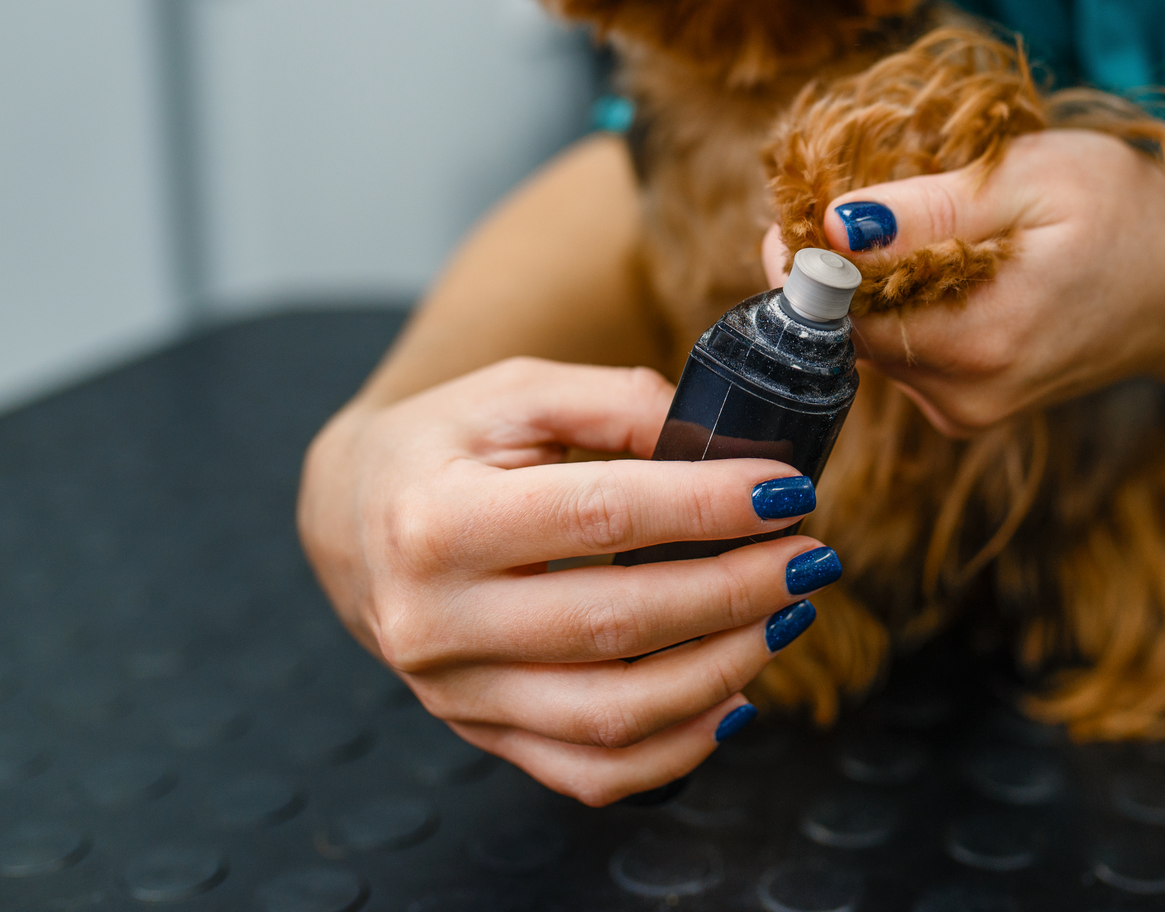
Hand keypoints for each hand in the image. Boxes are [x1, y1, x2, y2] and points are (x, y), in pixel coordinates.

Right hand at [298, 357, 837, 804]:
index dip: (708, 506)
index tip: (790, 491)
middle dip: (735, 590)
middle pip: (617, 621)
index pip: (601, 515)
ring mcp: (456, 693)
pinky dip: (678, 749)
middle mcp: (435, 620)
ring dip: (723, 670)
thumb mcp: (515, 391)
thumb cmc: (444, 447)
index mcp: (436, 519)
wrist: (355, 522)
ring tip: (785, 615)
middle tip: (809, 556)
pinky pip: (592, 773)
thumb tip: (721, 443)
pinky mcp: (482, 734)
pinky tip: (735, 697)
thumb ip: (615, 402)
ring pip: (613, 714)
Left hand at [762, 129, 1164, 433]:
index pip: (836, 308)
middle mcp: (962, 394)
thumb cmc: (1125, 216)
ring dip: (869, 280)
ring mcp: (963, 409)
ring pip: (866, 340)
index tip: (811, 195)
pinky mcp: (965, 408)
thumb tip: (833, 224)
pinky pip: (898, 351)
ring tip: (922, 222)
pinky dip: (900, 304)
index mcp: (978, 341)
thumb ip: (931, 206)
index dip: (807, 249)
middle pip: (843, 328)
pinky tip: (942, 263)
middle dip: (837, 260)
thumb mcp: (1035, 179)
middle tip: (871, 191)